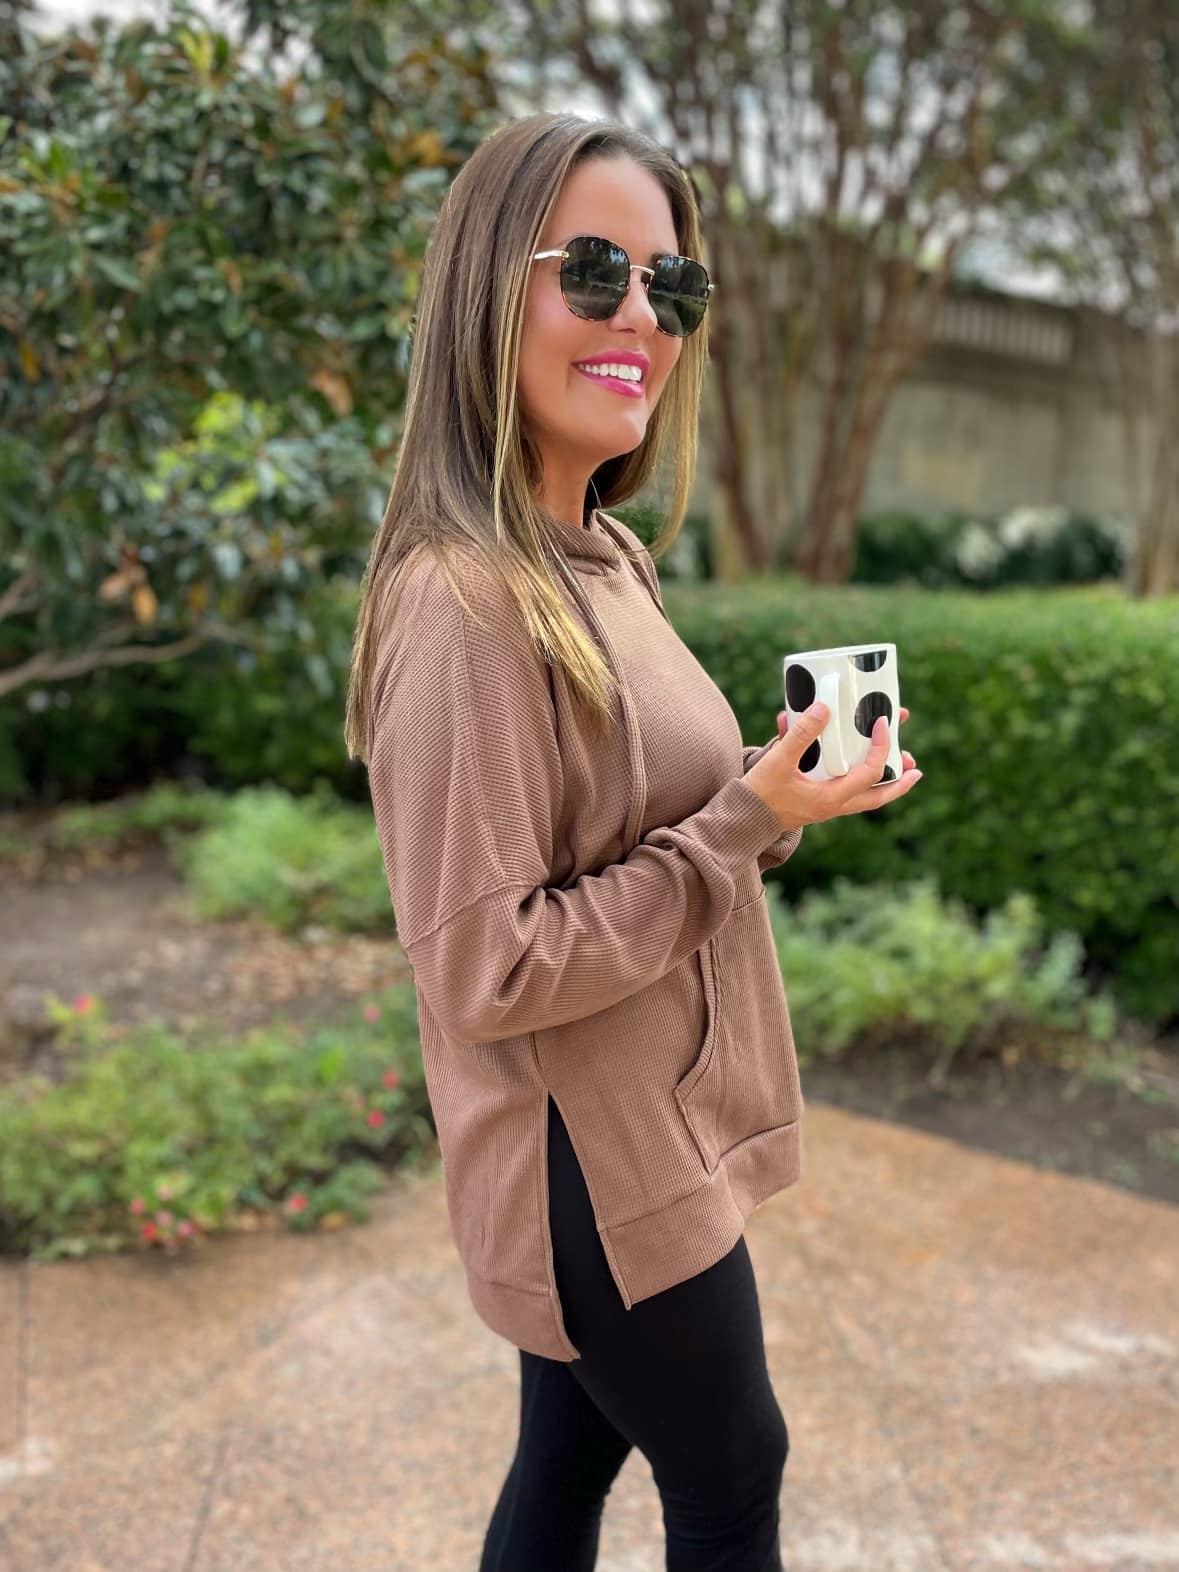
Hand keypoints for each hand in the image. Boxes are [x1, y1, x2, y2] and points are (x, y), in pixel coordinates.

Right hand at [746, 703, 920, 831]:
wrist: (743, 820)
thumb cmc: (760, 793)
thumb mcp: (779, 761)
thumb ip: (801, 734)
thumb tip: (824, 708)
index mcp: (830, 798)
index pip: (869, 773)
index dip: (880, 747)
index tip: (881, 723)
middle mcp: (833, 806)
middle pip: (878, 798)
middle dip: (899, 782)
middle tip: (913, 765)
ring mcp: (827, 807)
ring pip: (866, 799)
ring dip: (883, 784)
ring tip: (896, 766)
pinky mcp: (818, 804)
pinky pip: (848, 794)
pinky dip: (860, 782)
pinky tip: (857, 767)